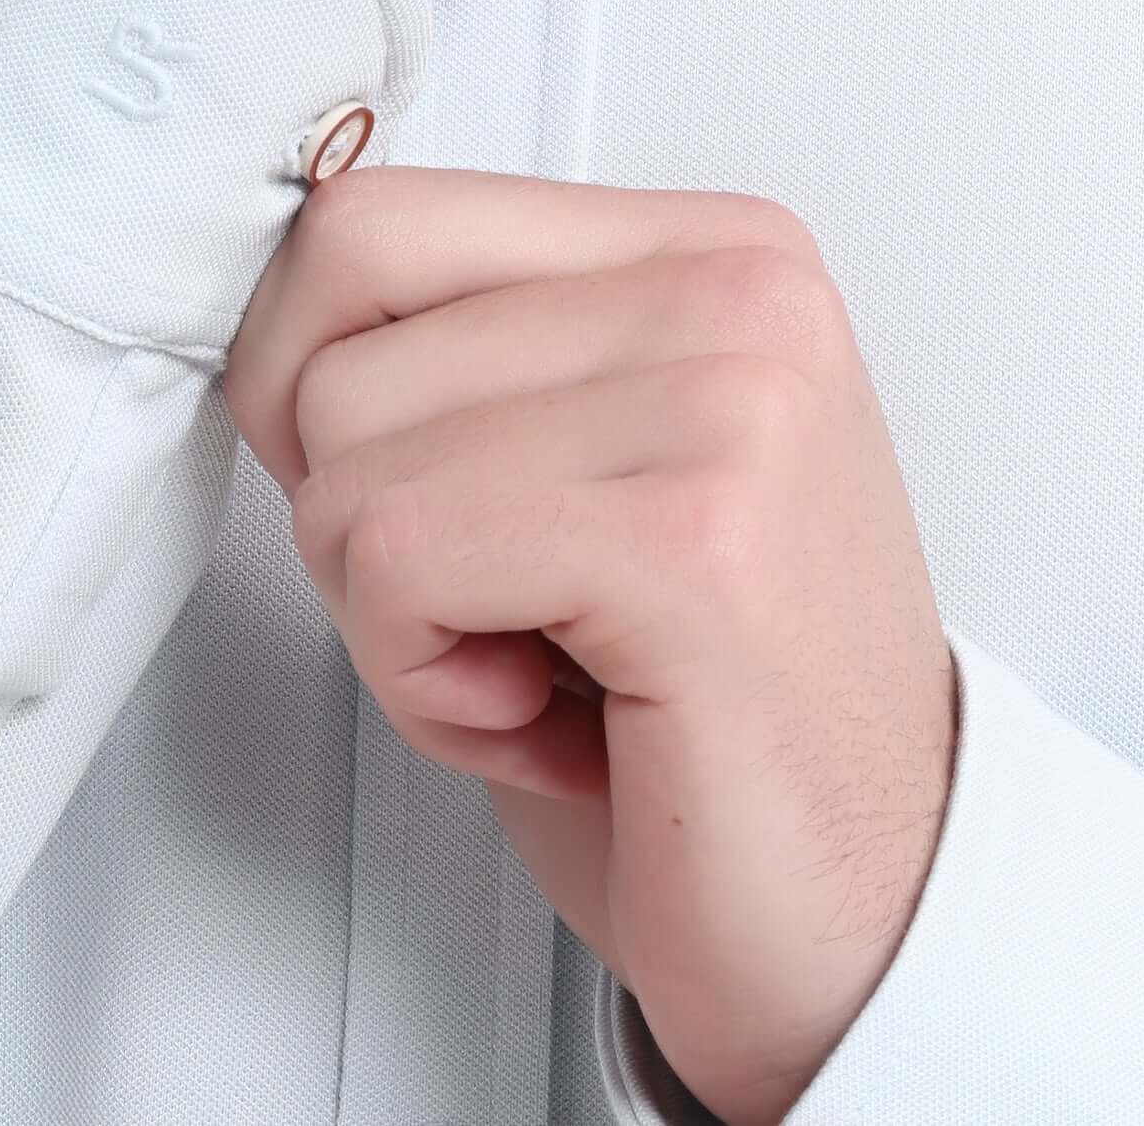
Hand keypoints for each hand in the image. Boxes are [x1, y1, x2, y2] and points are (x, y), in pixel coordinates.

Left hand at [226, 167, 956, 1125]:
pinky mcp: (692, 536)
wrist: (875, 927)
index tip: (418, 508)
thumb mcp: (577, 475)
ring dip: (397, 622)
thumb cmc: (704, 727)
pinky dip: (426, 686)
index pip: (371, 216)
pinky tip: (551, 727)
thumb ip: (465, 361)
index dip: (312, 388)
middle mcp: (734, 287)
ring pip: (349, 462)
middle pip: (338, 338)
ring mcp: (726, 397)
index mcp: (709, 248)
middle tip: (504, 620)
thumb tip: (268, 331)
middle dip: (360, 519)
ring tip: (548, 677)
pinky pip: (401, 561)